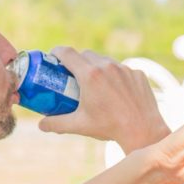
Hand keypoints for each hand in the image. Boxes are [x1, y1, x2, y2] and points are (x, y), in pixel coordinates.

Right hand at [38, 47, 168, 151]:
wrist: (142, 130)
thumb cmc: (110, 127)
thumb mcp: (79, 125)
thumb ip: (57, 124)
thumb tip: (41, 125)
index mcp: (90, 75)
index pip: (67, 53)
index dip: (57, 52)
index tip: (53, 57)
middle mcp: (107, 66)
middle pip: (86, 54)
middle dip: (77, 61)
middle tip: (72, 74)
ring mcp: (124, 68)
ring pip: (105, 60)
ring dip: (97, 66)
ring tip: (94, 82)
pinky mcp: (138, 73)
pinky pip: (122, 69)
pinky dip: (115, 75)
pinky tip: (114, 90)